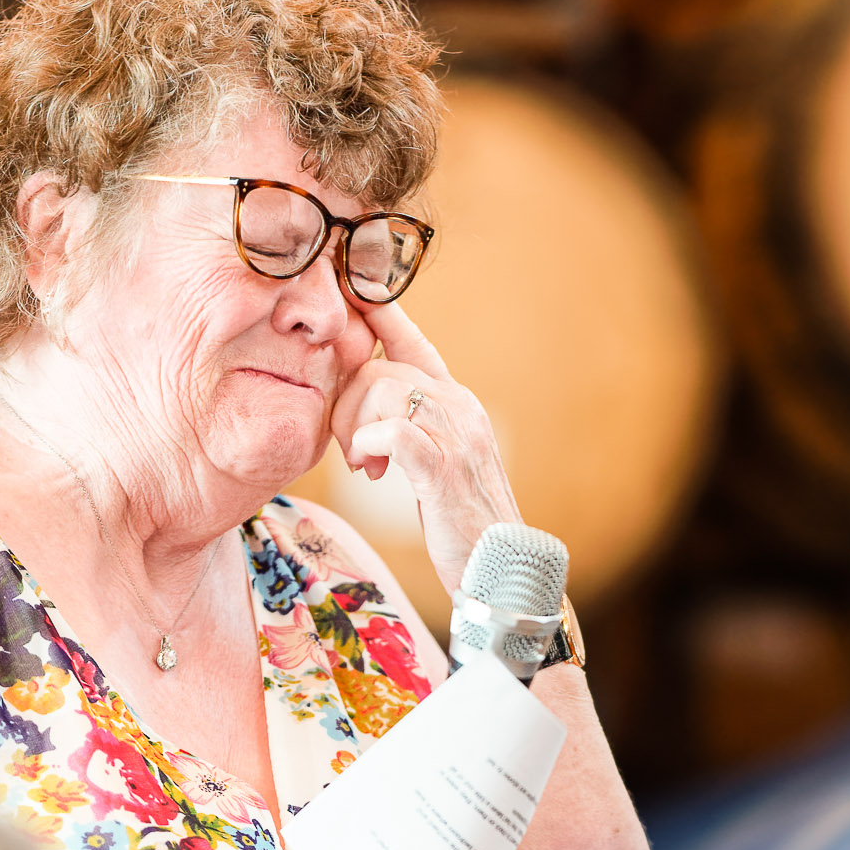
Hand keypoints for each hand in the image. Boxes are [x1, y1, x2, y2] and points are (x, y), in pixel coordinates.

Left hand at [332, 300, 523, 593]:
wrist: (502, 569)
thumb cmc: (462, 521)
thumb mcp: (437, 461)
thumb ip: (413, 426)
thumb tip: (369, 406)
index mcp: (457, 399)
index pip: (411, 339)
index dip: (378, 308)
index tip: (348, 281)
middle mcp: (460, 406)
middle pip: (380, 368)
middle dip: (348, 405)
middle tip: (352, 451)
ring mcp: (456, 434)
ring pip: (382, 391)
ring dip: (354, 430)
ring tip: (364, 467)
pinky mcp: (444, 468)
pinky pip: (391, 432)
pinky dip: (368, 446)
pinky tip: (371, 471)